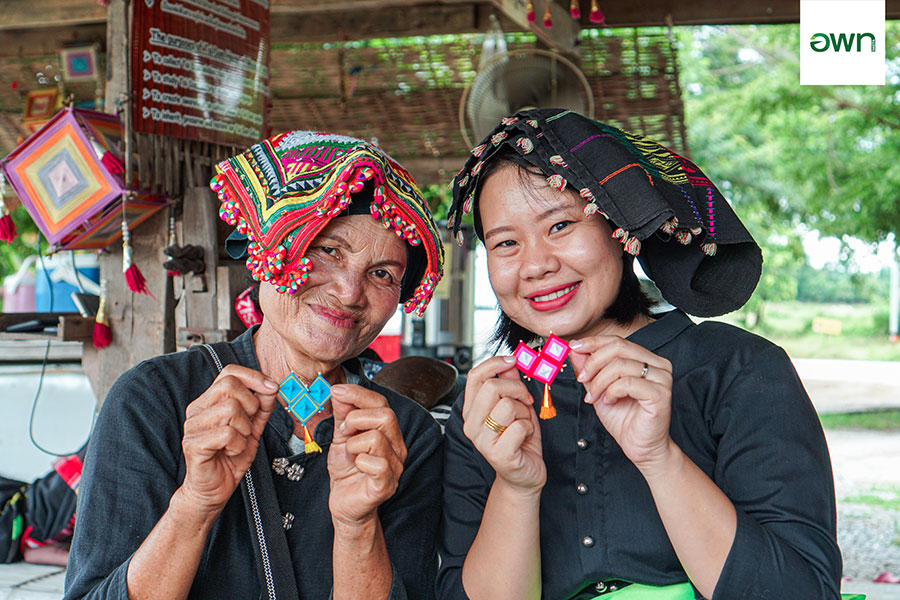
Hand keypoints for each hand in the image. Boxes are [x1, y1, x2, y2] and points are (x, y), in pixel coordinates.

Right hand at [181, 365, 277, 513]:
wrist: (214, 490)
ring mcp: (193, 426)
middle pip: (230, 386)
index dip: (254, 377)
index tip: (272, 388)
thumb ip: (261, 408)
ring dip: (244, 429)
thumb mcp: (253, 429)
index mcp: (209, 401)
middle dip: (251, 405)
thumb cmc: (230, 458)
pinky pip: (227, 433)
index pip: (229, 372)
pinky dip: (238, 444)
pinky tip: (231, 452)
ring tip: (238, 442)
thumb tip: (271, 387)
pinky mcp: (193, 444)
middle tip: (249, 426)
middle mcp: (197, 409)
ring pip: (230, 408)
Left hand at [327, 385, 406, 527]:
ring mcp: (394, 466)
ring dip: (354, 443)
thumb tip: (340, 390)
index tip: (337, 391)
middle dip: (356, 419)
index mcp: (387, 432)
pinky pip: (377, 464)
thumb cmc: (347, 471)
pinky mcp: (387, 484)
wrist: (345, 504)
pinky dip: (359, 461)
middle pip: (386, 416)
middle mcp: (396, 446)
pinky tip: (356, 466)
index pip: (381, 403)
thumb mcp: (341, 437)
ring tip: (350, 452)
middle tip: (343, 432)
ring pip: (377, 438)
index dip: (358, 394)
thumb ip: (343, 414)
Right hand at [461, 356, 544, 493]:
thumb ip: (510, 385)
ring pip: (507, 405)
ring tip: (523, 422)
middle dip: (517, 389)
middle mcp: (471, 425)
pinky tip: (524, 437)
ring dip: (524, 411)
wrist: (524, 475)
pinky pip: (519, 426)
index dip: (495, 363)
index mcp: (472, 410)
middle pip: (492, 387)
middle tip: (525, 400)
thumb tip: (510, 362)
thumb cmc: (519, 440)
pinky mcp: (498, 454)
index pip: (475, 376)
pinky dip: (529, 428)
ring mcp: (483, 441)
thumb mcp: (516, 407)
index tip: (513, 360)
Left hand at [569, 336, 673, 470]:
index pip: (617, 340)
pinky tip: (608, 402)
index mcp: (646, 359)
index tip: (573, 348)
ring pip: (620, 365)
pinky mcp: (661, 394)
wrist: (641, 447)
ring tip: (594, 397)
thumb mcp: (599, 388)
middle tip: (581, 378)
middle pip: (618, 347)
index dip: (592, 342)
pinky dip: (611, 391)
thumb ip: (589, 368)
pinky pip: (628, 383)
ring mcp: (662, 379)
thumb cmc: (624, 419)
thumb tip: (574, 349)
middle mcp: (658, 365)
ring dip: (599, 382)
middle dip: (593, 362)